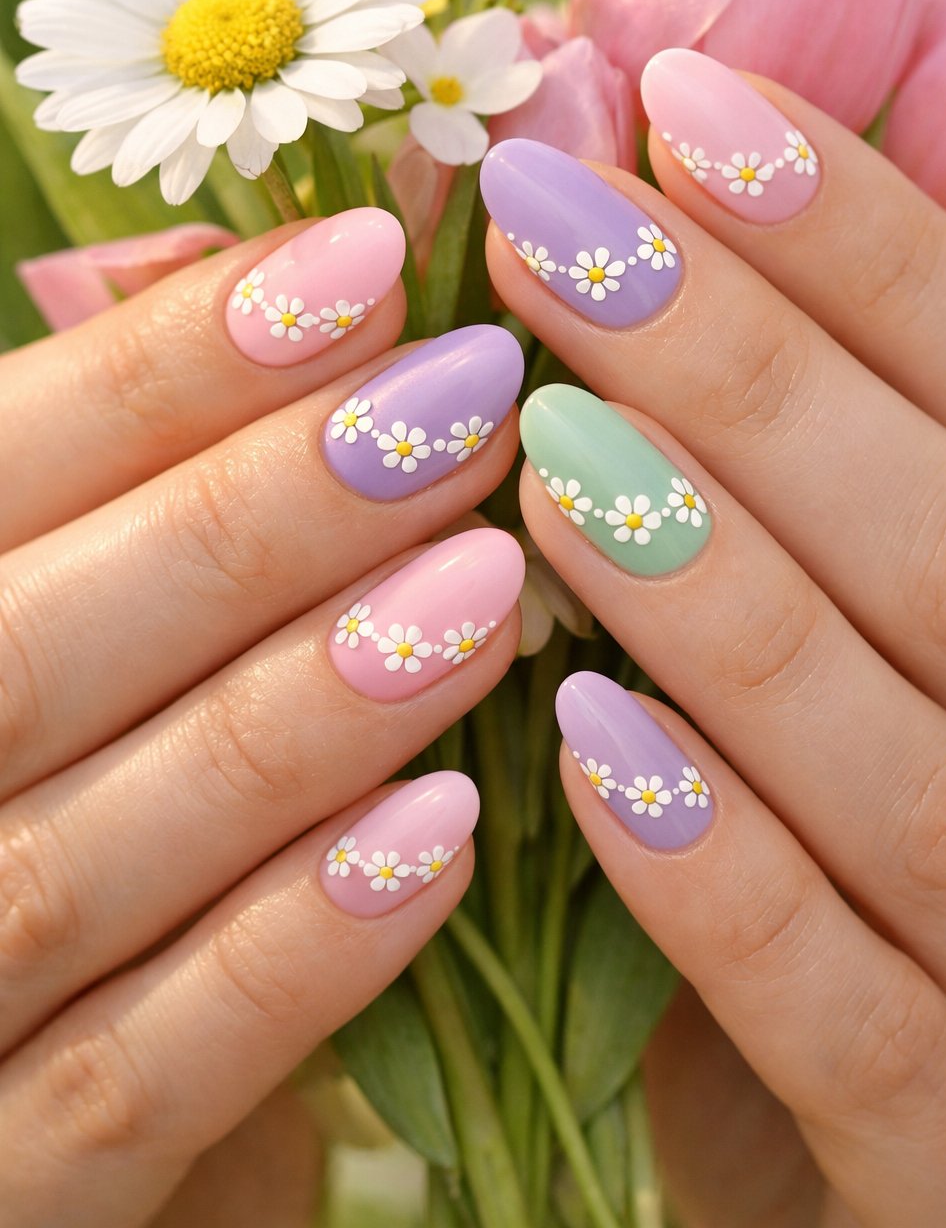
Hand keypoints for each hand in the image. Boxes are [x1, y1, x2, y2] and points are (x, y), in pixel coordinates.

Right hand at [0, 208, 525, 1227]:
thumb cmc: (25, 793)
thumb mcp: (33, 610)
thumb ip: (94, 480)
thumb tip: (221, 270)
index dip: (167, 369)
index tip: (366, 263)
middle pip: (23, 653)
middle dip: (257, 515)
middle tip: (469, 398)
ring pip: (86, 860)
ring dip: (301, 709)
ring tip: (492, 577)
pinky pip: (129, 1089)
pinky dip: (288, 958)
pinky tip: (449, 834)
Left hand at [479, 49, 945, 1227]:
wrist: (890, 1189)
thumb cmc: (849, 850)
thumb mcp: (860, 635)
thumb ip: (820, 437)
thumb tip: (693, 155)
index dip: (865, 235)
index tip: (680, 100)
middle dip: (753, 368)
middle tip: (551, 218)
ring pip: (920, 773)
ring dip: (723, 590)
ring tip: (541, 441)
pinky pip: (857, 1030)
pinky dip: (724, 876)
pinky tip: (579, 740)